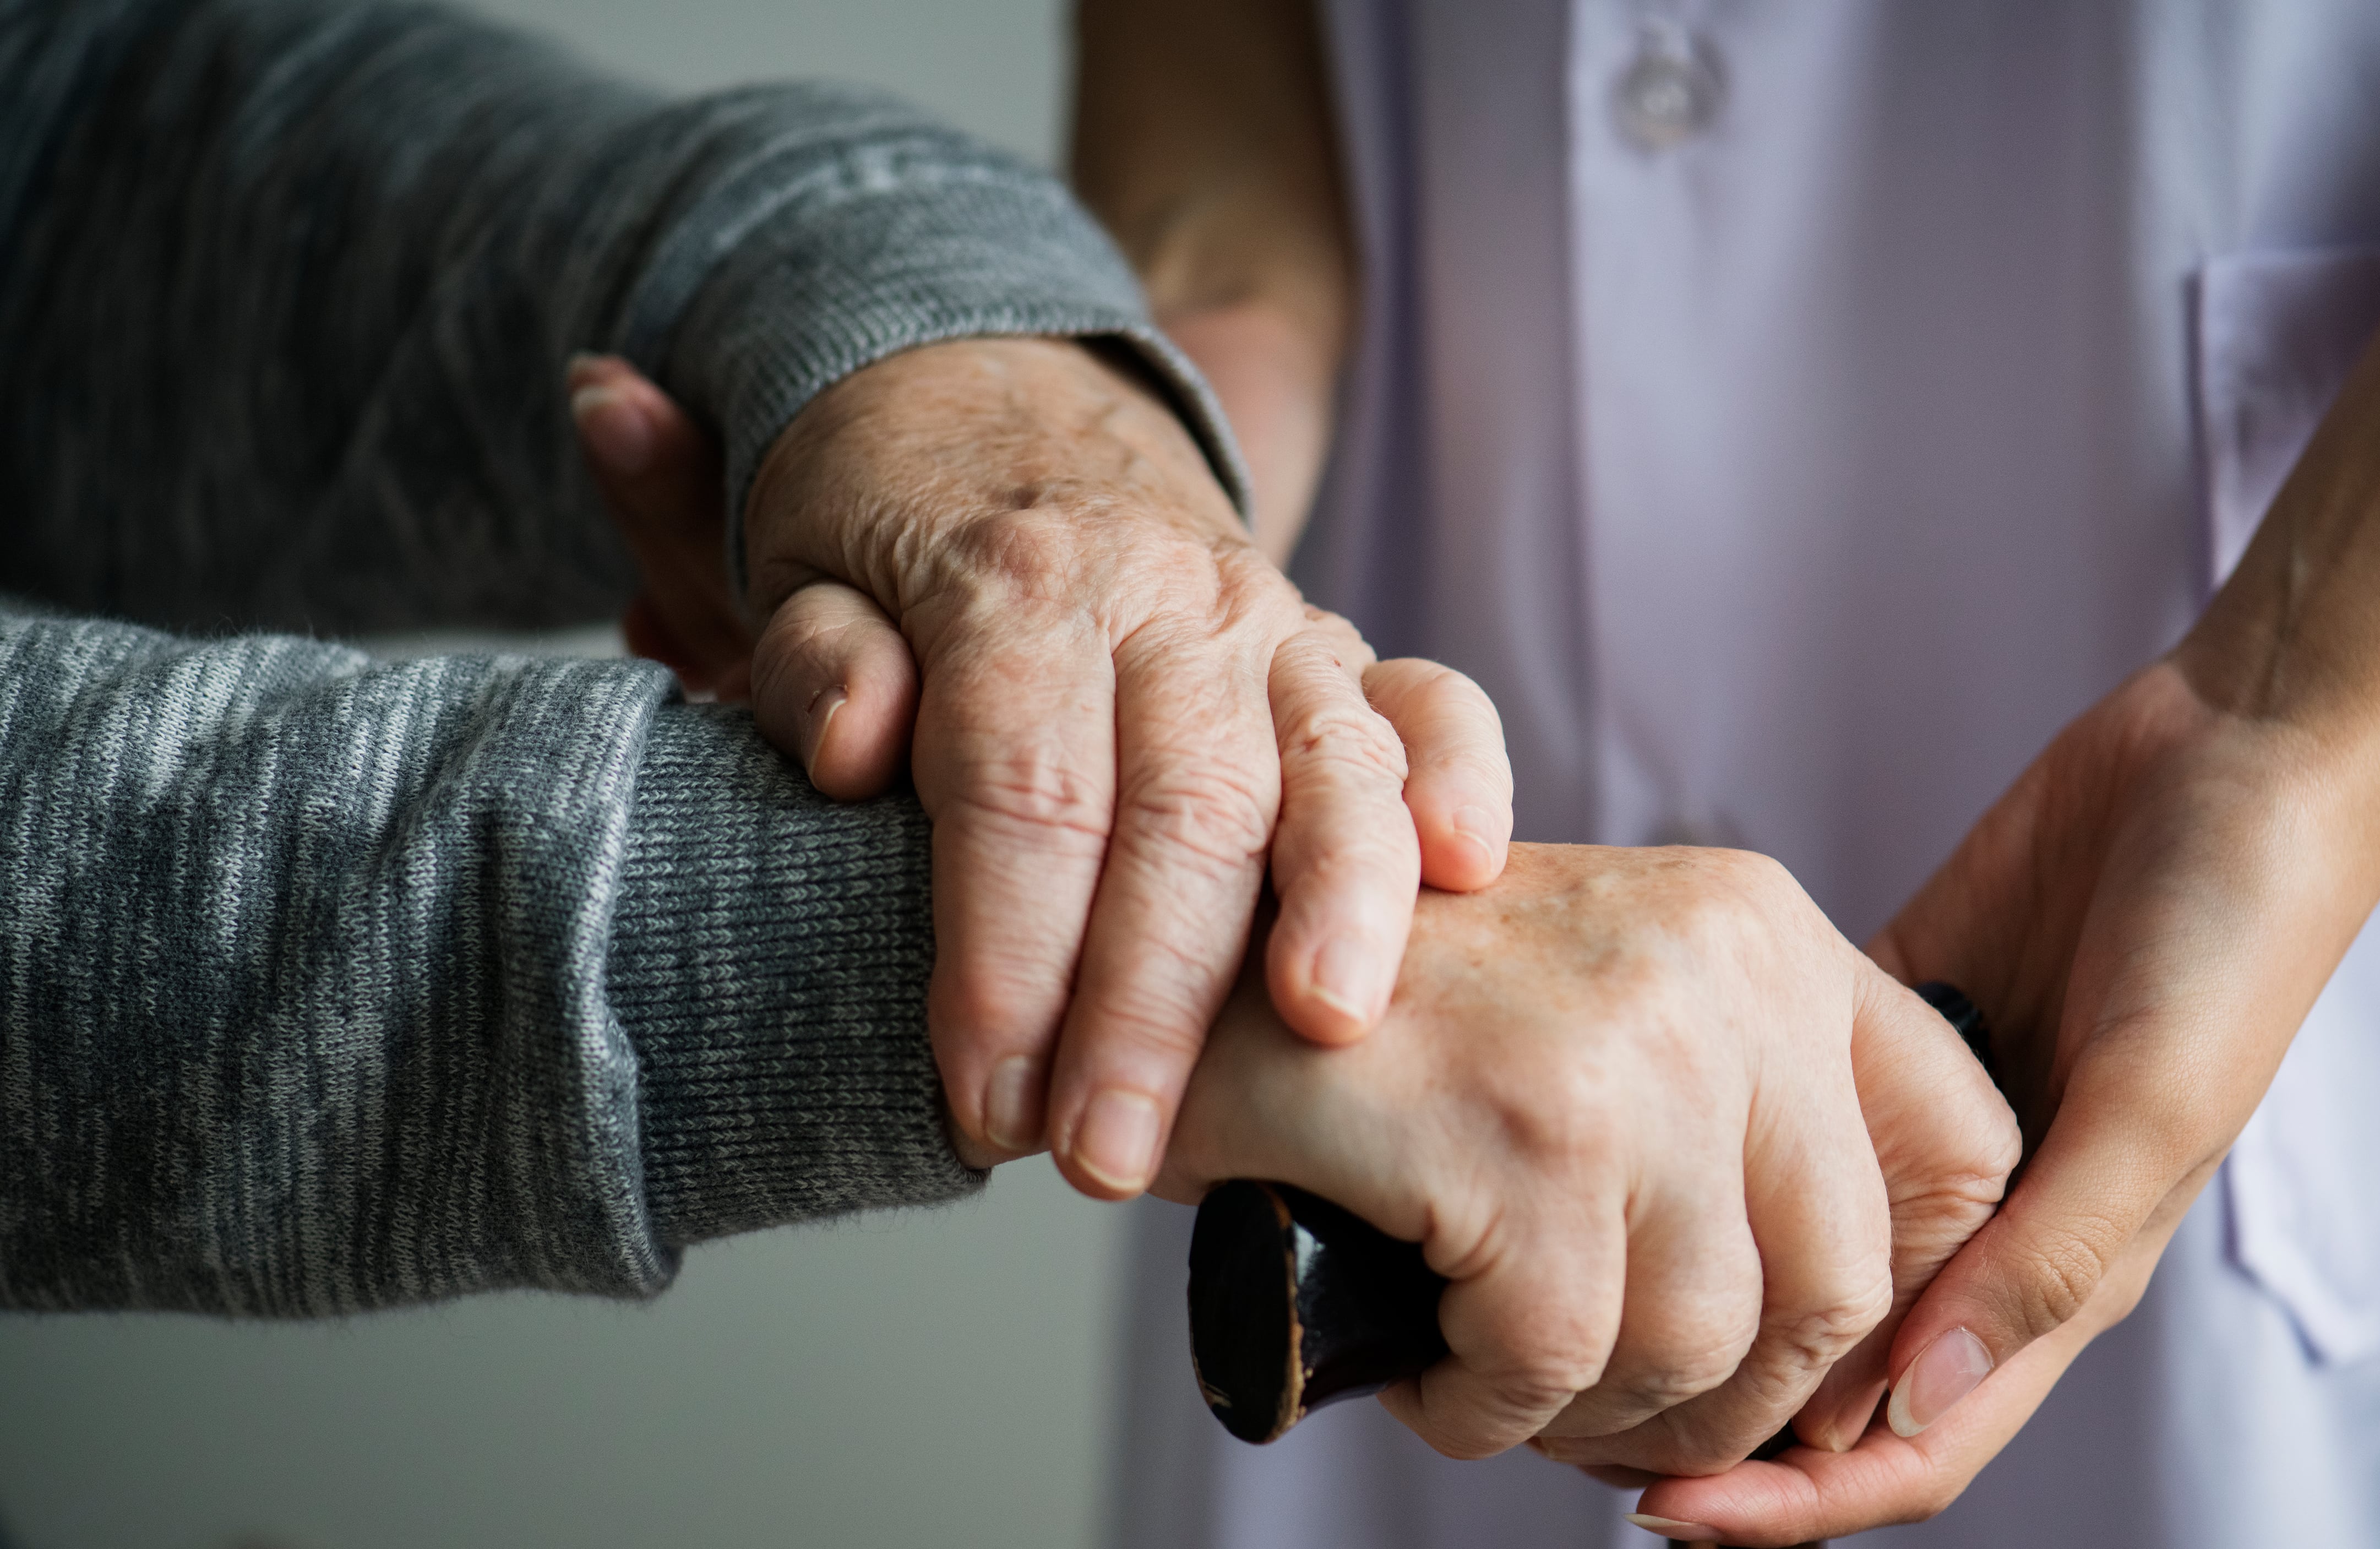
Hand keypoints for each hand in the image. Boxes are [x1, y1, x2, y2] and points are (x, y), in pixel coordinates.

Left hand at [566, 344, 1512, 1197]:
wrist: (998, 405)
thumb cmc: (891, 529)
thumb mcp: (799, 569)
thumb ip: (814, 661)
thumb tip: (857, 747)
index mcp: (1017, 584)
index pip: (1023, 791)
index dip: (1007, 958)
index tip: (986, 1102)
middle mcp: (1166, 598)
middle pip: (1182, 806)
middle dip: (1152, 997)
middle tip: (1110, 1155)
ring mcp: (1272, 624)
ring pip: (1326, 762)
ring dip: (1336, 904)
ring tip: (1324, 1030)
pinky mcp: (1341, 652)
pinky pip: (1432, 701)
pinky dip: (1460, 776)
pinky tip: (1465, 869)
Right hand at [1156, 843, 2016, 1471]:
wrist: (1181, 962)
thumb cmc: (1401, 1023)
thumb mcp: (1616, 1015)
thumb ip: (1750, 1119)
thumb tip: (1869, 1344)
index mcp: (1765, 928)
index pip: (1960, 1150)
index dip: (1900, 1299)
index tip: (1794, 1363)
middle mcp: (1724, 966)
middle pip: (1837, 1287)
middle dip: (1730, 1401)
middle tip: (1615, 1416)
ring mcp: (1629, 1046)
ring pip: (1698, 1345)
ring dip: (1593, 1413)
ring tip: (1502, 1380)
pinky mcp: (1519, 1133)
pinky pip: (1552, 1364)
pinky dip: (1487, 1413)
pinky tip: (1434, 1374)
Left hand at [1627, 663, 2379, 1542]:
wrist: (2241, 755)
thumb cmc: (2232, 934)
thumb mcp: (2155, 1101)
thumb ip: (2050, 1250)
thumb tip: (1918, 1393)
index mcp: (2061, 1270)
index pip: (1914, 1439)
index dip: (1796, 1500)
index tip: (1659, 1513)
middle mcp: (1987, 1221)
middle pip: (1836, 1375)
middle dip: (1722, 1424)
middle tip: (1578, 1426)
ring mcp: (1932, 1128)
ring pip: (1799, 1258)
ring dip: (1709, 1297)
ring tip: (1582, 1303)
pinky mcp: (1893, 1025)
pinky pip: (1788, 1113)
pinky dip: (1718, 1149)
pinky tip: (1633, 1152)